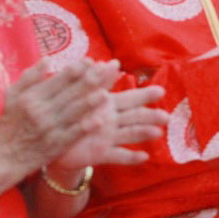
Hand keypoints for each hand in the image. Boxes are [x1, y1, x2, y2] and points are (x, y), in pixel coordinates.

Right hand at [0, 58, 124, 175]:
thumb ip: (29, 77)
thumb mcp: (12, 96)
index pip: (58, 80)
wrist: (6, 158)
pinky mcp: (56, 145)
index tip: (91, 60)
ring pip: (73, 112)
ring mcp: (50, 129)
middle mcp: (41, 112)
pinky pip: (74, 134)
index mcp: (31, 98)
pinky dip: (86, 127)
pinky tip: (99, 120)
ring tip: (105, 93)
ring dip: (90, 102)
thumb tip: (48, 59)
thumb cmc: (10, 123)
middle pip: (69, 93)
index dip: (76, 70)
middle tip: (105, 70)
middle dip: (89, 80)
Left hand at [47, 82, 167, 174]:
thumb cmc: (65, 113)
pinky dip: (131, 157)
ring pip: (130, 134)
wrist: (51, 139)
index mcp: (107, 104)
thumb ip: (93, 79)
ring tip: (159, 133)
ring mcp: (108, 137)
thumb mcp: (77, 94)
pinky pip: (118, 156)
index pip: (130, 97)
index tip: (161, 92)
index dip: (145, 95)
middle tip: (167, 116)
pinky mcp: (101, 154)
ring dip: (145, 133)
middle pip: (135, 116)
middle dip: (151, 115)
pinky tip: (145, 156)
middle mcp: (112, 120)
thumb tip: (107, 61)